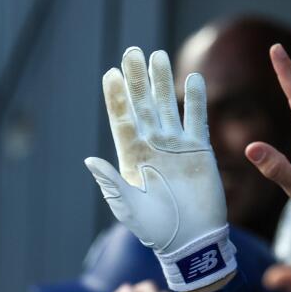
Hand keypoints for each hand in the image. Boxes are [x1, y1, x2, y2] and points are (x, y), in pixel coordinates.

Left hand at [85, 48, 231, 291]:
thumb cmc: (157, 230)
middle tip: (131, 51)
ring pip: (168, 106)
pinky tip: (193, 78)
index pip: (122, 121)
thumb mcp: (129, 208)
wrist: (191, 240)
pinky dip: (196, 100)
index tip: (110, 74)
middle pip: (143, 106)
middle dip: (137, 79)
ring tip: (157, 55)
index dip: (117, 98)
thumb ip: (111, 183)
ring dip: (162, 82)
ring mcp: (176, 147)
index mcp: (131, 158)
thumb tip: (90, 160)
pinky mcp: (200, 150)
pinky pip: (197, 119)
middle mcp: (152, 147)